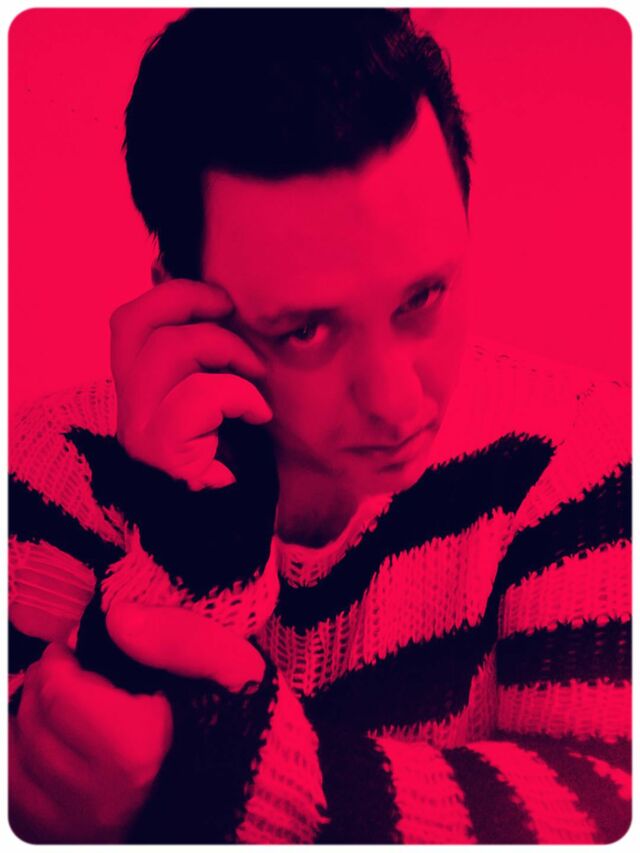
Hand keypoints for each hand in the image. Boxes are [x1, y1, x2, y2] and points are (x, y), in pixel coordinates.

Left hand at [9, 610, 264, 842]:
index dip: (63, 654)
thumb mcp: (231, 663)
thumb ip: (178, 635)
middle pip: (33, 720)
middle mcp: (101, 795)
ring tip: (70, 704)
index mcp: (137, 746)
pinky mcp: (73, 842)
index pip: (58, 688)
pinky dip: (28, 763)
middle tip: (77, 668)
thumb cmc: (244, 721)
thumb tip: (116, 619)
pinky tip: (60, 744)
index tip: (85, 645)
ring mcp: (83, 826)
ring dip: (34, 721)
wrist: (258, 792)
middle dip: (47, 682)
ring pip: (18, 760)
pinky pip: (19, 800)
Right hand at [109, 278, 272, 489]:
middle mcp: (127, 404)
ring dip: (227, 350)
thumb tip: (225, 301)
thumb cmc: (236, 450)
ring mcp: (138, 428)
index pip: (129, 320)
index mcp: (137, 385)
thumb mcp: (218, 388)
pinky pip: (198, 396)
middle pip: (135, 321)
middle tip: (233, 314)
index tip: (221, 299)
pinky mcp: (159, 450)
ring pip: (169, 350)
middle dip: (192, 304)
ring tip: (257, 376)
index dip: (173, 294)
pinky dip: (238, 395)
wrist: (234, 521)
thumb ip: (209, 353)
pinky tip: (259, 414)